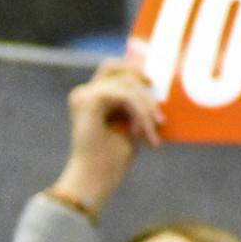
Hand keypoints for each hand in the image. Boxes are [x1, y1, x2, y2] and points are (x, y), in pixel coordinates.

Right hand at [53, 57, 161, 215]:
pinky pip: (127, 96)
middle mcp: (83, 94)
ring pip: (128, 85)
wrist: (95, 180)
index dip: (132, 62)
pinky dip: (141, 114)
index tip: (154, 69)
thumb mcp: (130, 124)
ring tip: (155, 130)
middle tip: (158, 104)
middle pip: (117, 68)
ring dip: (147, 108)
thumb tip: (153, 84)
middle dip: (141, 79)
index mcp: (89, 99)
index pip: (112, 69)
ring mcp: (84, 96)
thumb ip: (136, 103)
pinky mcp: (90, 101)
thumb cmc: (111, 161)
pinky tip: (145, 134)